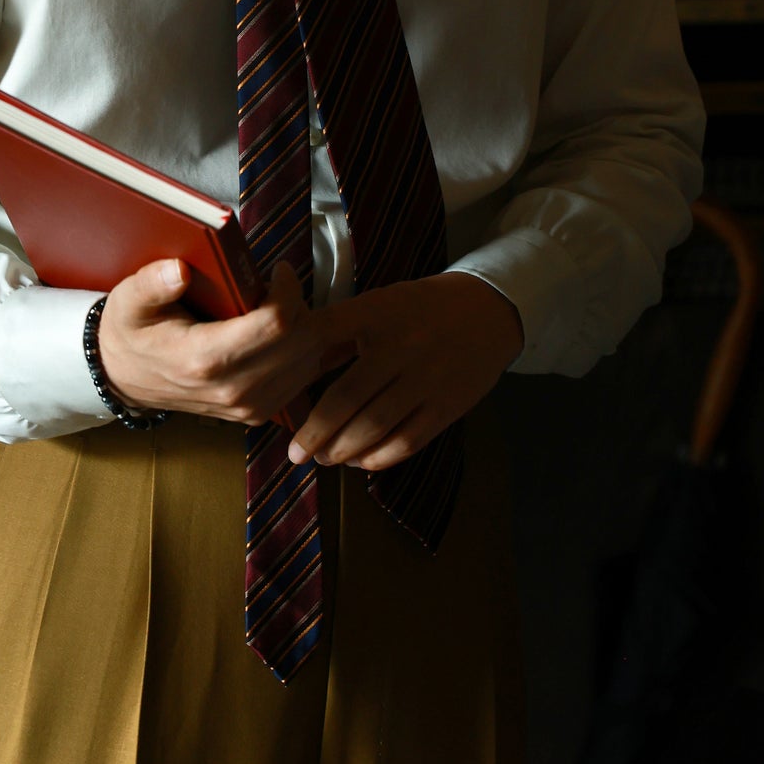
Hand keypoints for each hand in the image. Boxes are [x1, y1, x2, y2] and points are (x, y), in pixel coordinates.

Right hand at [97, 258, 319, 427]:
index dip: (289, 290)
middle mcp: (235, 390)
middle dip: (304, 306)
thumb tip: (179, 270)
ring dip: (310, 327)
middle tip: (282, 285)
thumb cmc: (132, 335)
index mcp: (205, 359)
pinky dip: (308, 350)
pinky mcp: (259, 413)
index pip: (276, 322)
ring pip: (312, 361)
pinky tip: (291, 330)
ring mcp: (250, 407)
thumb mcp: (128, 302)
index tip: (279, 270)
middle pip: (303, 342)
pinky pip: (305, 378)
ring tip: (283, 305)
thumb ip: (152, 284)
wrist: (124, 380)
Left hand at [287, 273, 522, 472]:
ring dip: (342, 450)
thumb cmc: (422, 307)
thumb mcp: (381, 302)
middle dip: (315, 432)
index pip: (323, 336)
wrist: (489, 310)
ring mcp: (426, 378)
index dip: (293, 367)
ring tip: (323, 459)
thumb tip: (294, 359)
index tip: (273, 397)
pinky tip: (361, 462)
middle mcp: (401, 346)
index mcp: (377, 313)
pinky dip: (379, 458)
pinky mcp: (447, 406)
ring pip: (374, 426)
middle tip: (296, 453)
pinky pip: (407, 441)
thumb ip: (341, 330)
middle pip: (345, 398)